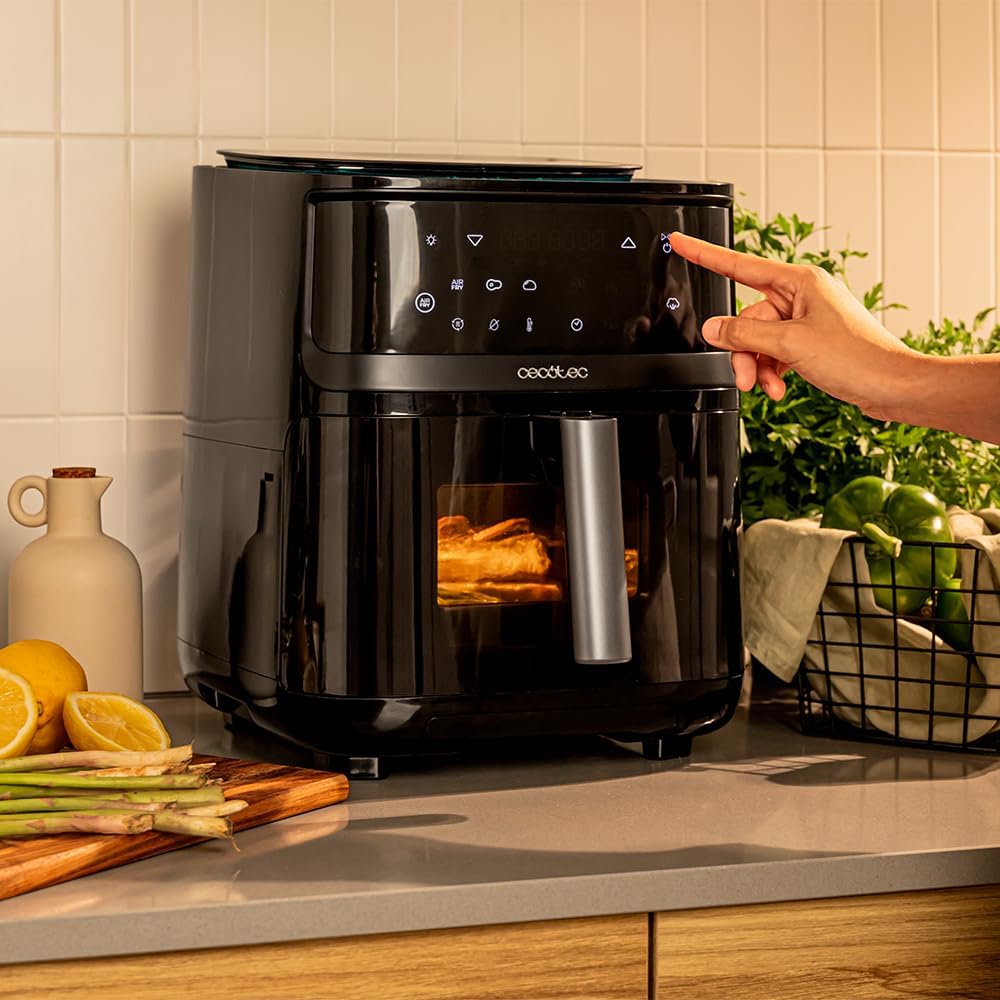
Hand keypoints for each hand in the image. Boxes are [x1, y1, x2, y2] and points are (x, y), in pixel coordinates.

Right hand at [668, 231, 918, 416]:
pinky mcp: (811, 343)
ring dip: (758, 366)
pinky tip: (780, 386)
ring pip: (759, 340)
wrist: (893, 386)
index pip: (739, 265)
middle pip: (748, 318)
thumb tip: (714, 329)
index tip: (679, 242)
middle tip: (745, 377)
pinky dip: (772, 371)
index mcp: (800, 281)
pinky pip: (775, 352)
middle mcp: (802, 296)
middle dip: (744, 351)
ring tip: (768, 386)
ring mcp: (807, 320)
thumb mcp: (790, 344)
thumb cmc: (858, 358)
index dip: (704, 255)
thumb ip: (745, 334)